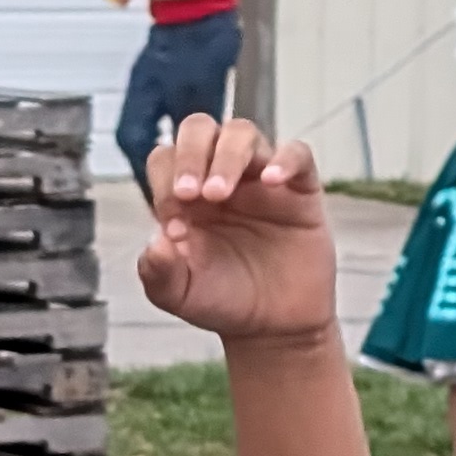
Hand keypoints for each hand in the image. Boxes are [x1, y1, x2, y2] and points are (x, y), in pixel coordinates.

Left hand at [138, 116, 338, 347]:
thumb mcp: (179, 295)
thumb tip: (155, 243)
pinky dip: (285, 160)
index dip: (164, 182)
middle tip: (189, 192)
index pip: (166, 159)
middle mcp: (220, 177)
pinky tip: (271, 182)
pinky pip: (297, 154)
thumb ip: (157, 272)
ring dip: (226, 156)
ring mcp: (260, 179)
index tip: (173, 225)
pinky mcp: (299, 190)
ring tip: (219, 194)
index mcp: (185, 195)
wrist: (272, 325)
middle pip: (200, 129)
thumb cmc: (223, 301)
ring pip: (242, 134)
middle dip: (189, 152)